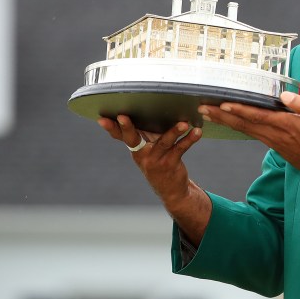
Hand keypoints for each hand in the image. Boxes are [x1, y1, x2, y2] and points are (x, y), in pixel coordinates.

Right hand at [97, 116, 212, 244]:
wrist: (172, 190)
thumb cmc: (159, 161)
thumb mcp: (148, 149)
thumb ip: (143, 133)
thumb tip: (142, 108)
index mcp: (135, 148)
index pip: (120, 136)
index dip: (111, 128)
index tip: (102, 119)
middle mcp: (142, 154)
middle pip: (132, 138)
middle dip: (127, 128)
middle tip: (122, 117)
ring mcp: (156, 160)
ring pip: (164, 142)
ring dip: (174, 132)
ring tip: (183, 123)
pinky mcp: (170, 163)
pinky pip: (181, 149)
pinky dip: (190, 139)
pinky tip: (197, 132)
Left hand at [200, 92, 299, 179]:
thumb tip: (285, 96)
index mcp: (284, 125)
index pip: (256, 116)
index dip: (238, 110)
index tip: (222, 104)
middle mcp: (273, 133)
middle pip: (242, 123)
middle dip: (221, 116)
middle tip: (202, 108)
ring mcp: (270, 140)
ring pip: (243, 129)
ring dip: (224, 121)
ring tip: (208, 113)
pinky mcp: (271, 143)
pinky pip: (249, 133)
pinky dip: (236, 126)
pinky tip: (228, 122)